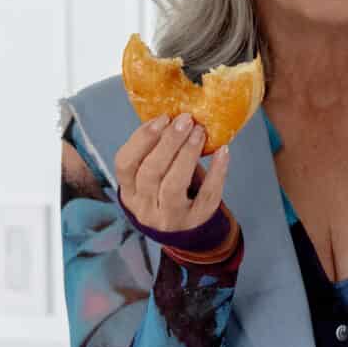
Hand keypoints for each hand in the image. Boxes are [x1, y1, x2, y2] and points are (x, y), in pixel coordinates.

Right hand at [115, 113, 229, 233]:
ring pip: (173, 185)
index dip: (141, 139)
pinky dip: (216, 172)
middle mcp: (144, 208)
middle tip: (185, 120)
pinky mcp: (195, 222)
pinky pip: (206, 195)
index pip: (125, 164)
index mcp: (129, 192)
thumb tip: (174, 115)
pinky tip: (223, 152)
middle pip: (150, 173)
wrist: (185, 231)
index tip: (162, 118)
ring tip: (199, 132)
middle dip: (168, 142)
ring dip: (187, 154)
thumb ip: (155, 152)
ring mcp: (169, 218)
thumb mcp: (151, 177)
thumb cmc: (165, 192)